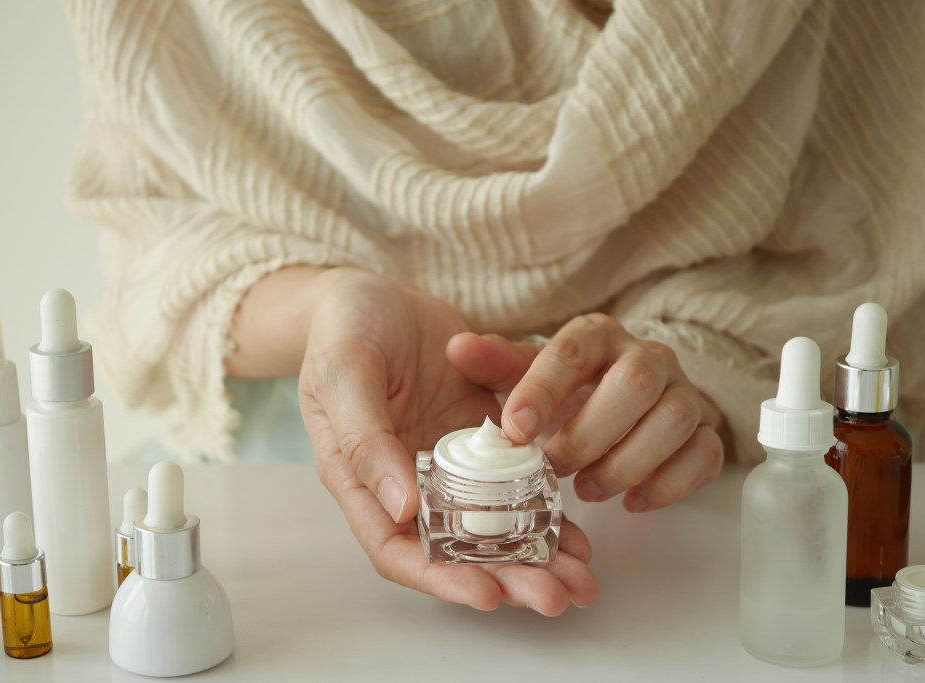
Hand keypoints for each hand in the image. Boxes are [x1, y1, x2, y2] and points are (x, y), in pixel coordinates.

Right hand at [298, 269, 596, 613]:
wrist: (374, 292)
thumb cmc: (343, 329)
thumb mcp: (344, 372)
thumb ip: (366, 439)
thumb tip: (400, 508)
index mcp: (363, 479)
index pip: (397, 549)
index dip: (441, 577)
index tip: (488, 594)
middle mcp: (408, 483)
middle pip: (455, 549)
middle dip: (507, 577)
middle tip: (556, 597)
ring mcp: (448, 464)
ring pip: (494, 525)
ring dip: (536, 554)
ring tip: (581, 578)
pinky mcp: (481, 439)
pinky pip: (517, 480)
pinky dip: (547, 507)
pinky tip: (581, 530)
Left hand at [448, 314, 723, 511]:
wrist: (626, 400)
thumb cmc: (570, 390)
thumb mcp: (527, 373)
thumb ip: (494, 365)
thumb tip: (456, 348)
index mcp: (596, 336)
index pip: (572, 350)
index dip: (543, 388)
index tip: (514, 428)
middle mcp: (646, 356)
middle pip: (634, 382)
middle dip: (590, 433)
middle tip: (554, 468)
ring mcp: (682, 391)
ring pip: (675, 418)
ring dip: (628, 462)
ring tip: (588, 489)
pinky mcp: (705, 429)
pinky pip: (705, 452)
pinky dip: (670, 483)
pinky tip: (634, 501)